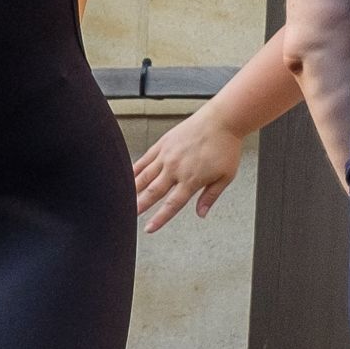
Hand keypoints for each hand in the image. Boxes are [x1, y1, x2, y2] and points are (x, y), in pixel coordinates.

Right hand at [133, 114, 248, 230]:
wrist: (222, 120)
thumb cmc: (226, 147)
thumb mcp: (225, 177)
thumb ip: (210, 196)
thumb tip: (201, 213)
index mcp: (191, 180)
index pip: (171, 205)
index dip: (159, 218)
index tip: (149, 228)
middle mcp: (176, 168)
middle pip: (153, 192)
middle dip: (139, 206)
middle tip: (129, 215)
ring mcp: (167, 155)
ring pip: (145, 176)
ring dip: (133, 189)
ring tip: (123, 199)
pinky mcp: (163, 143)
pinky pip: (146, 158)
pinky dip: (136, 168)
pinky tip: (128, 175)